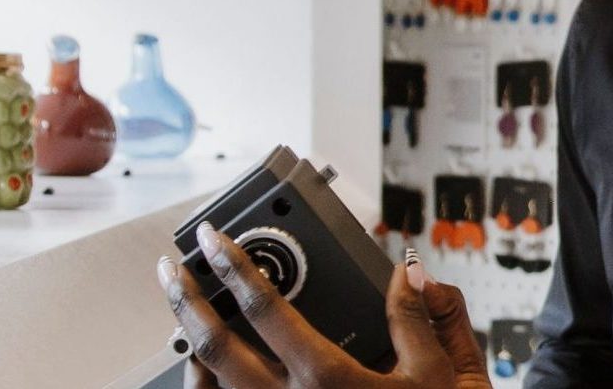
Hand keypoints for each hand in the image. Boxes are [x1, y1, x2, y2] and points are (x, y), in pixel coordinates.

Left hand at [158, 222, 490, 388]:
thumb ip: (420, 316)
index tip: (215, 239)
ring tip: (185, 311)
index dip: (234, 266)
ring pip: (206, 386)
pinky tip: (206, 366)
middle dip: (188, 299)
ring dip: (189, 343)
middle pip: (215, 346)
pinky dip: (203, 383)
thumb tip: (409, 272)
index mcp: (327, 378)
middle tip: (172, 267)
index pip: (266, 308)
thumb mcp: (440, 373)